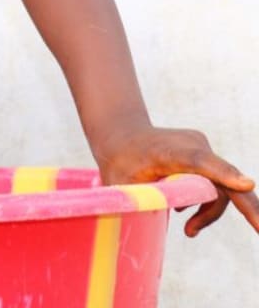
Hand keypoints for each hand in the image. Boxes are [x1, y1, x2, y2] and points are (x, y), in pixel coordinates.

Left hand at [92, 124, 258, 236]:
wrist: (122, 132)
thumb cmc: (118, 161)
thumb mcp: (120, 185)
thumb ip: (139, 202)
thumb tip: (148, 227)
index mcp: (166, 152)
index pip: (197, 162)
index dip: (222, 174)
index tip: (246, 184)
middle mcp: (190, 145)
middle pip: (223, 178)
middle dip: (248, 206)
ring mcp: (201, 146)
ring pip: (220, 186)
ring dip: (210, 212)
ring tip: (189, 232)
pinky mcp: (204, 152)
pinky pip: (216, 182)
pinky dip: (208, 202)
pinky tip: (187, 214)